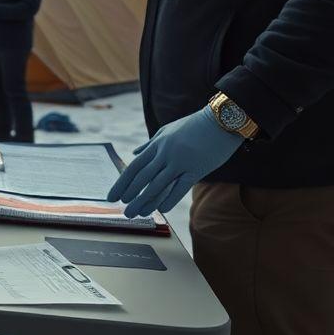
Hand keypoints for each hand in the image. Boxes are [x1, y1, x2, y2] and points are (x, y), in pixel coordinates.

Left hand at [107, 105, 243, 217]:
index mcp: (157, 145)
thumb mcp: (167, 130)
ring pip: (159, 185)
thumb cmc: (194, 126)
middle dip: (130, 195)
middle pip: (143, 178)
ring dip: (146, 201)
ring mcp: (180, 161)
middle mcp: (165, 154)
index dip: (122, 184)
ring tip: (137, 214)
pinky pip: (181, 187)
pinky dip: (171, 199)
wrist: (221, 121)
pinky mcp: (197, 169)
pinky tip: (163, 210)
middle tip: (123, 210)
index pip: (134, 168)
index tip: (112, 196)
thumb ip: (150, 144)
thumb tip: (134, 152)